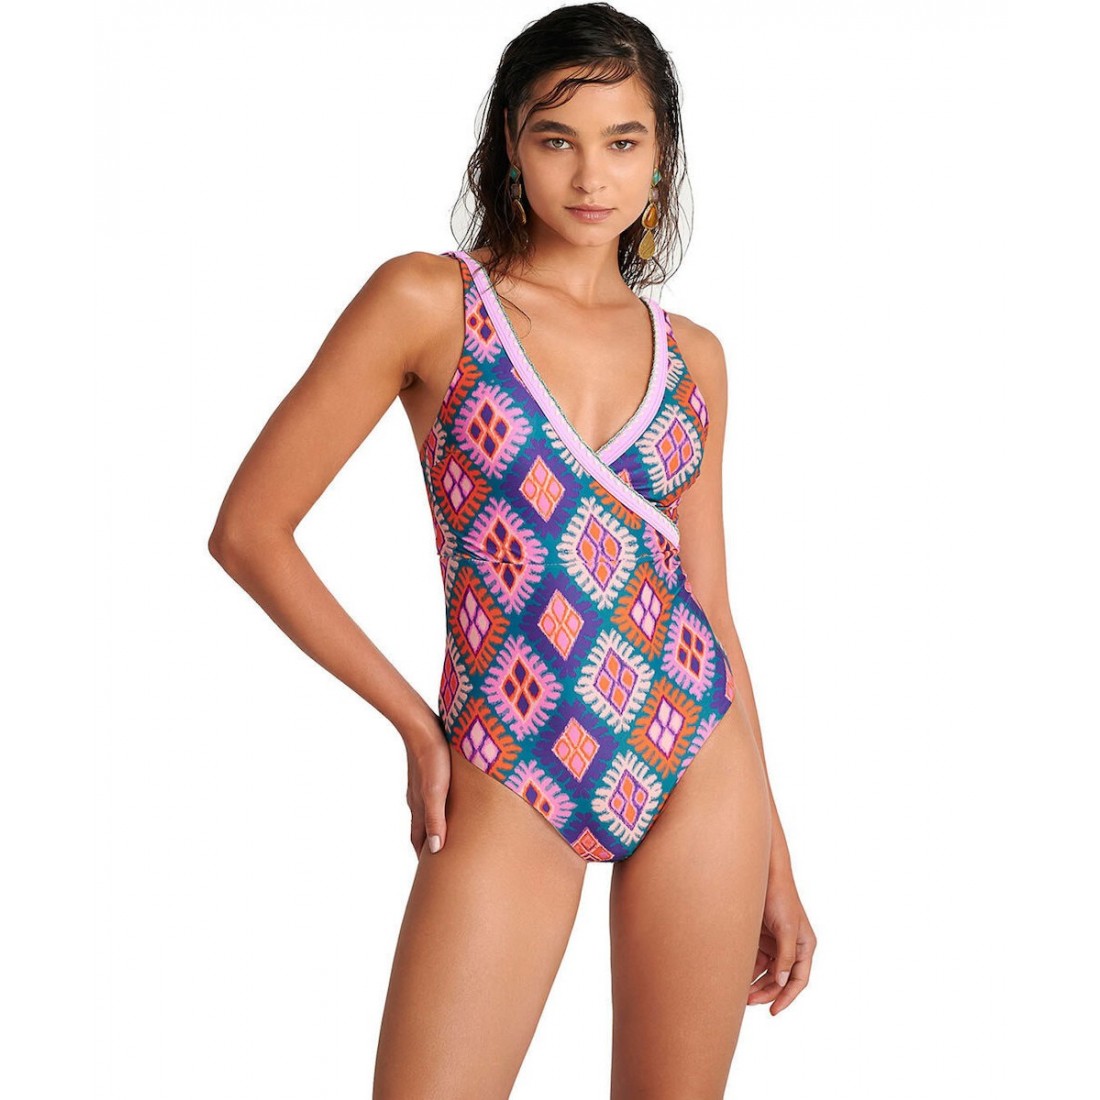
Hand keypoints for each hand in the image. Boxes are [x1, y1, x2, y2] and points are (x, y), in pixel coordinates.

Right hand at [404, 718, 452, 857]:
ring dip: (433, 827)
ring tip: (445, 837)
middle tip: (439, 862)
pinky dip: (437, 809)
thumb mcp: (436, 791)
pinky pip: (432, 797)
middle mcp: (418, 799)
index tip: (433, 876)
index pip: (419, 840)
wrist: (421, 725)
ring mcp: (422, 785)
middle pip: (422, 830)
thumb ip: (436, 819)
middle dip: (429, 846)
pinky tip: (446, 803)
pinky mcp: (429, 772)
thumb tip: (436, 850)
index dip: (425, 857)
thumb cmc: (433, 758)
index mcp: (420, 807)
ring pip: (427, 813)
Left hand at [747, 867, 815, 1014]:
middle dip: (767, 991)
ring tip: (741, 993)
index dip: (787, 997)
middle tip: (749, 1001)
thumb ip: (786, 956)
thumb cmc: (780, 897)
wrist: (764, 873)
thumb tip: (782, 981)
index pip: (798, 980)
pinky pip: (757, 960)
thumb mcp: (787, 928)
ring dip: (756, 983)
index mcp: (804, 946)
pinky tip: (738, 976)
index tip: (773, 1010)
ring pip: (768, 972)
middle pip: (780, 979)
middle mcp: (792, 947)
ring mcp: (777, 942)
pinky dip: (749, 970)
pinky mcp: (762, 937)